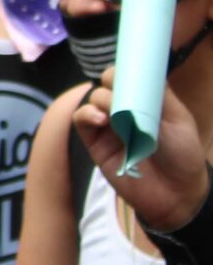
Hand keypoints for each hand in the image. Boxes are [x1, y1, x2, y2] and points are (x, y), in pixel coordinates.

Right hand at [74, 75, 210, 234]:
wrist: (176, 193)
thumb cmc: (183, 155)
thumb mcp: (179, 120)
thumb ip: (160, 96)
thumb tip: (144, 72)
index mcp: (145, 102)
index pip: (127, 77)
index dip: (123, 71)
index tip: (126, 73)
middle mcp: (124, 110)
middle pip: (107, 84)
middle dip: (111, 84)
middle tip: (120, 94)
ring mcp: (108, 126)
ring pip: (93, 99)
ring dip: (100, 100)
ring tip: (112, 113)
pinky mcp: (94, 143)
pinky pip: (81, 121)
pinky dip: (86, 114)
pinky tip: (99, 119)